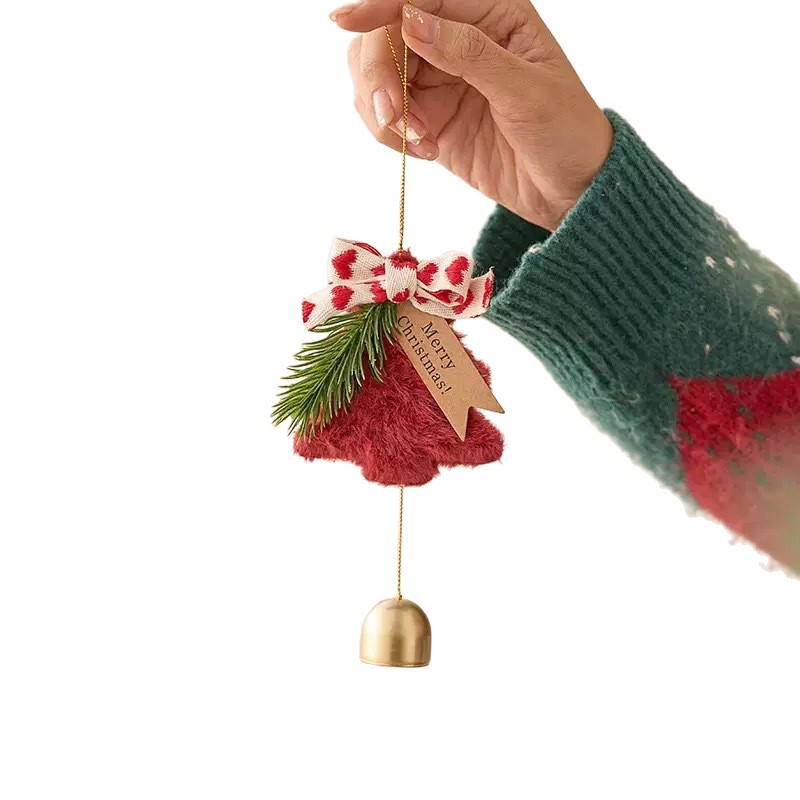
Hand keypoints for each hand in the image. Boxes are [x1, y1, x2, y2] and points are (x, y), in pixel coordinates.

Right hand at [331, 0, 612, 231]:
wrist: (568, 191)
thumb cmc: (566, 131)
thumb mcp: (526, 89)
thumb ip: (468, 53)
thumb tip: (412, 21)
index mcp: (490, 12)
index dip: (379, 7)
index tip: (345, 21)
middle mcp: (457, 39)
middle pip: (387, 35)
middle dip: (379, 74)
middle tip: (393, 116)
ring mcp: (439, 79)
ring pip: (377, 76)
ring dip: (383, 109)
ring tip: (418, 141)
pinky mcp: (428, 118)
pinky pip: (386, 116)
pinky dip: (391, 134)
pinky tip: (425, 149)